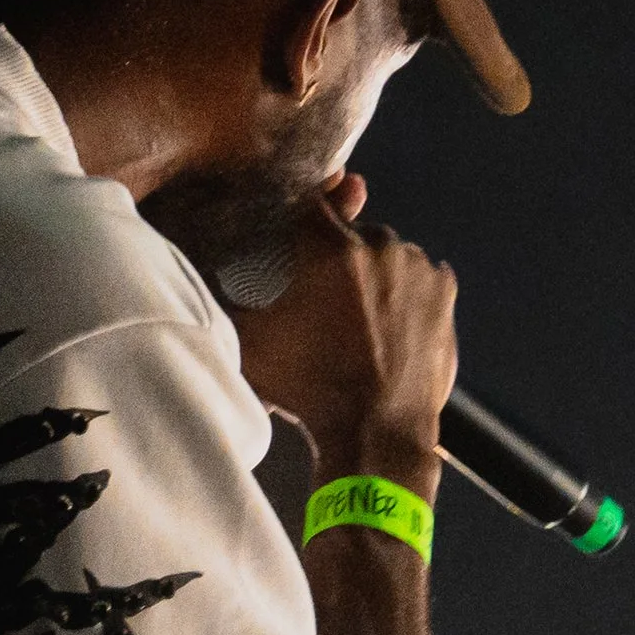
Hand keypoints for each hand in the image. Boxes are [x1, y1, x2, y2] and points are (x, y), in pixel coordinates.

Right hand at [223, 182, 456, 475]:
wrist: (377, 431)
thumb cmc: (309, 390)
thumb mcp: (250, 346)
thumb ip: (221, 302)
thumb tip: (189, 277)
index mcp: (330, 249)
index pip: (309, 204)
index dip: (298, 220)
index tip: (294, 239)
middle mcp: (379, 245)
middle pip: (350, 231)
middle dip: (336, 255)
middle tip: (323, 300)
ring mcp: (418, 266)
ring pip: (387, 252)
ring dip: (373, 272)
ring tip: (357, 317)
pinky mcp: (444, 290)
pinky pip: (419, 275)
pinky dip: (406, 290)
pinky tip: (389, 322)